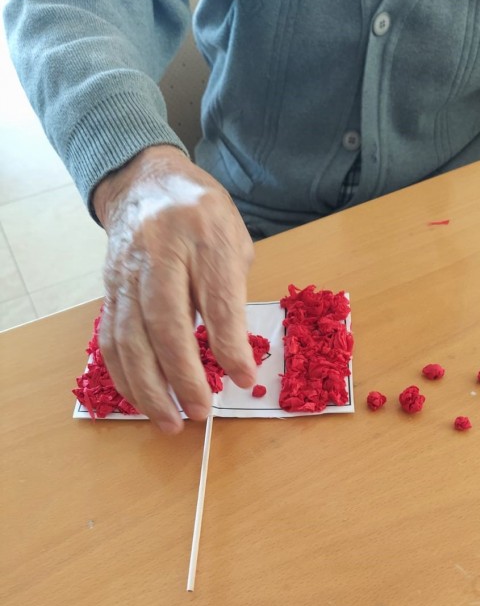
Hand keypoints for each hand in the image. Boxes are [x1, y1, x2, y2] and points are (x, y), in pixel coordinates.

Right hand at [93, 145, 255, 432]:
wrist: (146, 183)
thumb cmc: (201, 214)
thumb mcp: (233, 239)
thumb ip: (231, 291)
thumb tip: (230, 353)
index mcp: (202, 236)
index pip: (216, 300)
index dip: (230, 345)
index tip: (243, 379)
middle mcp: (159, 254)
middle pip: (164, 323)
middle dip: (182, 377)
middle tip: (200, 412)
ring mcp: (127, 272)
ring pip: (129, 338)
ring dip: (148, 388)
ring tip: (169, 421)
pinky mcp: (109, 288)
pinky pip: (110, 338)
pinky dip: (124, 375)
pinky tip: (140, 399)